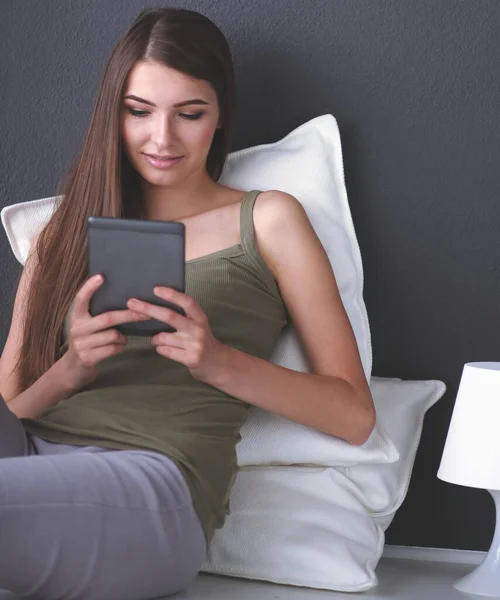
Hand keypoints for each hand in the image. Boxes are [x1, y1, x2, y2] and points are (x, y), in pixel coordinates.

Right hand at [62, 274, 147, 388]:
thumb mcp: (88, 326)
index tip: (101, 276)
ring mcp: (80, 344)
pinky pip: (113, 349)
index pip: (81, 299)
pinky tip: (118, 347)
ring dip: (123, 337)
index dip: (90, 287)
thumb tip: (126, 301)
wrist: (73, 369)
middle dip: (129, 316)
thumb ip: (98, 315)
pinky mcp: (87, 358)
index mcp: (76, 317)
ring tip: (122, 338)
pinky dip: (120, 347)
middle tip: (146, 313)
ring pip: (113, 335)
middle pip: (107, 318)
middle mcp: (77, 328)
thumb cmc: (88, 342)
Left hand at [127, 287, 225, 381]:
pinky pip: (164, 350)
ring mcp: (194, 344)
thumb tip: (157, 303)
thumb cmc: (201, 340)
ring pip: (163, 337)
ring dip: (155, 338)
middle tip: (132, 303)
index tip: (156, 289)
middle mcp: (198, 329)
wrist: (216, 363)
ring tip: (159, 340)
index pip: (187, 302)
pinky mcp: (190, 358)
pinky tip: (166, 349)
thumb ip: (184, 314)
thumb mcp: (197, 323)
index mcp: (200, 317)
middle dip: (148, 309)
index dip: (171, 295)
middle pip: (170, 316)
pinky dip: (160, 349)